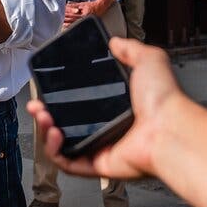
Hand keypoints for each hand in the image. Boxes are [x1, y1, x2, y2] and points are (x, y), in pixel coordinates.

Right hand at [27, 37, 181, 179]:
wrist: (170, 129)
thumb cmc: (163, 98)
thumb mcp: (148, 60)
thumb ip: (130, 48)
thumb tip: (114, 41)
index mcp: (114, 106)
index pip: (80, 101)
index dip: (59, 95)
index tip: (46, 86)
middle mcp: (106, 127)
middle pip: (65, 123)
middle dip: (45, 114)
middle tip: (36, 105)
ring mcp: (101, 147)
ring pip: (62, 144)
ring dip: (46, 131)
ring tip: (42, 115)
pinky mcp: (99, 165)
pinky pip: (69, 163)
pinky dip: (55, 151)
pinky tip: (53, 133)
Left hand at [63, 0, 95, 25]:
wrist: (100, 7)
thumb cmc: (91, 5)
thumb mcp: (82, 4)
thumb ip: (74, 5)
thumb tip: (67, 4)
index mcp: (84, 14)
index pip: (73, 15)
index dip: (67, 15)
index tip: (62, 15)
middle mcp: (85, 19)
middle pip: (74, 20)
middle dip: (66, 20)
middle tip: (60, 20)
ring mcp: (86, 21)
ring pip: (76, 24)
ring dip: (69, 24)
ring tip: (63, 24)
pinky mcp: (87, 23)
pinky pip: (79, 25)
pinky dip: (73, 25)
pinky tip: (69, 26)